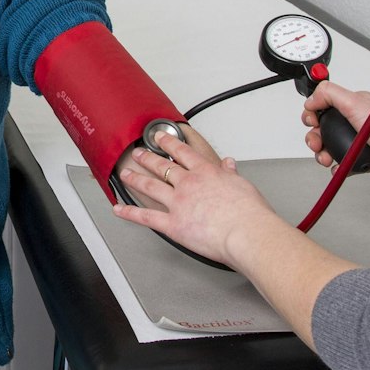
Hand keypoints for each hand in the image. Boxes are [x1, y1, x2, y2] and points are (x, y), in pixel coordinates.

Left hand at [112, 123, 278, 269]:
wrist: (246, 232)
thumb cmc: (250, 213)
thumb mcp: (243, 185)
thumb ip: (231, 174)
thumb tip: (229, 164)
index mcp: (206, 173)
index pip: (183, 153)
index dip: (168, 143)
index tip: (160, 137)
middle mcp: (188, 184)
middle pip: (162, 166)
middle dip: (147, 158)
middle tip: (138, 152)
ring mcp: (177, 203)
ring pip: (150, 186)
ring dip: (135, 179)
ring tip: (126, 174)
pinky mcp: (172, 224)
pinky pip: (146, 217)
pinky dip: (130, 213)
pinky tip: (119, 209)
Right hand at [301, 82, 369, 182]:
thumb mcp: (355, 103)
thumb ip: (330, 94)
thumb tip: (311, 98)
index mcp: (352, 105)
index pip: (323, 105)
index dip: (313, 113)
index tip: (313, 121)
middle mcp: (353, 121)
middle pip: (322, 128)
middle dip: (315, 137)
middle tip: (318, 143)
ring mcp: (356, 140)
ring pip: (328, 147)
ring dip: (322, 154)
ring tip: (327, 157)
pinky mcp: (360, 158)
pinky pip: (340, 163)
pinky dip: (336, 166)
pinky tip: (340, 166)